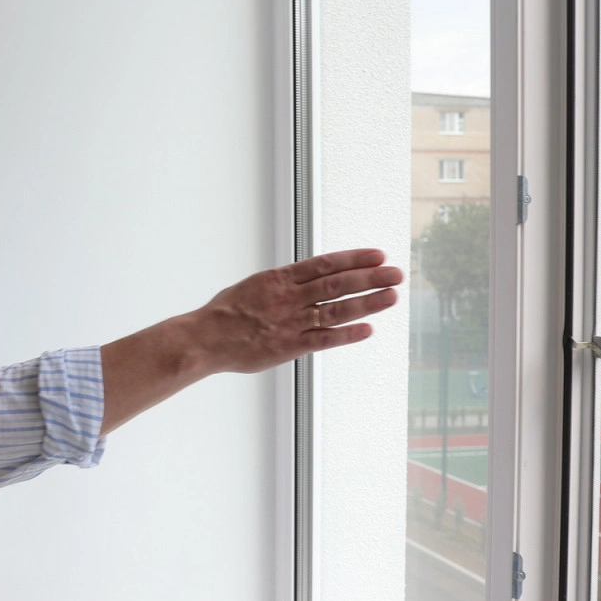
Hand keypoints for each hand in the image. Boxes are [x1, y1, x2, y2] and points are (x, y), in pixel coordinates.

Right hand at [98, 248, 401, 433]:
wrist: (204, 338)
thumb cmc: (224, 314)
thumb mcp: (252, 287)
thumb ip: (281, 284)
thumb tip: (304, 278)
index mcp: (279, 278)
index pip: (324, 263)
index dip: (354, 258)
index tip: (378, 255)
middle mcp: (289, 297)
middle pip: (337, 283)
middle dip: (370, 277)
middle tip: (397, 273)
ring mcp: (290, 321)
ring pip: (335, 309)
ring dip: (367, 303)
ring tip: (391, 297)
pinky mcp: (288, 346)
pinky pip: (323, 339)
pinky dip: (347, 335)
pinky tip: (368, 330)